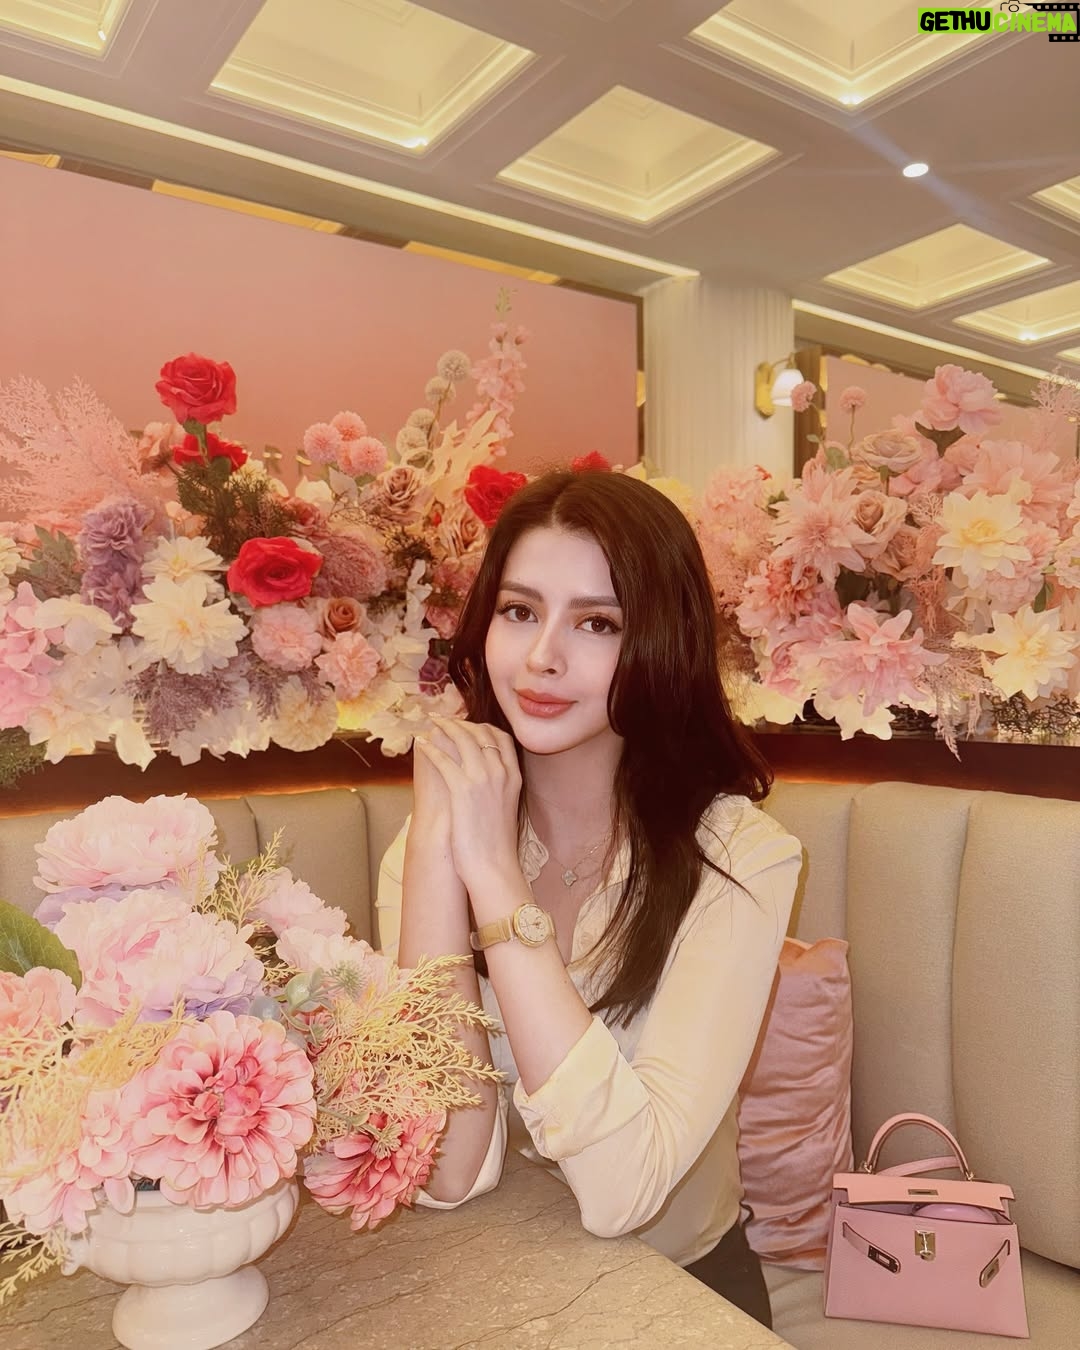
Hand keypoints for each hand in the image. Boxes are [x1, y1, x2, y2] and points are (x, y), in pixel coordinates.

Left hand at [414, 717, 521, 895]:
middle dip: (461, 723)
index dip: (483, 727)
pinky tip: (423, 746)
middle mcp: (501, 772)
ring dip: (445, 728)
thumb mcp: (507, 808)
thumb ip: (500, 787)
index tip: (469, 724)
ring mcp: (482, 779)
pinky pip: (444, 760)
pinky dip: (432, 749)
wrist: (494, 865)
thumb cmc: (497, 844)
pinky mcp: (462, 789)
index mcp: (514, 776)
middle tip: (445, 719)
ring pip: (462, 740)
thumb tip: (487, 779)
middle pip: (481, 733)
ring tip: (432, 724)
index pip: (502, 738)